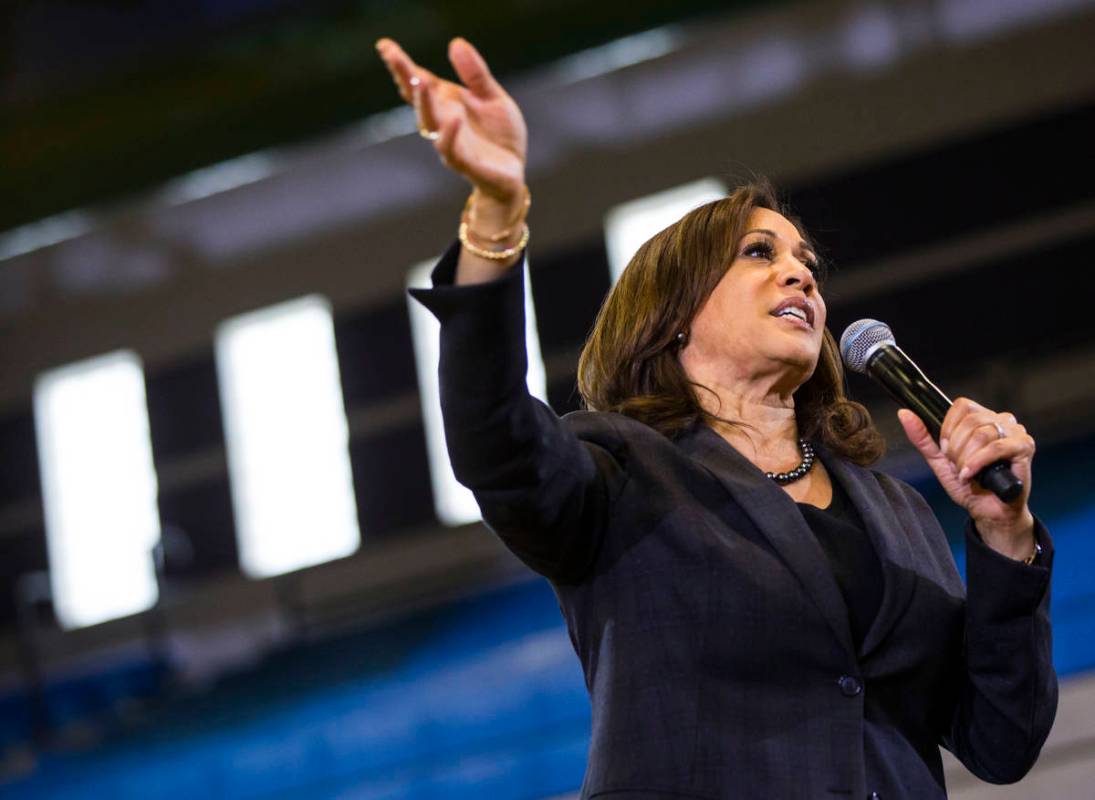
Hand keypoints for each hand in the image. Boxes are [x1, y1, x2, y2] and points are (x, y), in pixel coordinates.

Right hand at [375, 37, 527, 203]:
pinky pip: (452, 150)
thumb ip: (475, 74)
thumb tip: (455, 42)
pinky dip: (450, 135)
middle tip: (392, 57)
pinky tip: (453, 118)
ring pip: (430, 123)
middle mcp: (443, 122)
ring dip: (423, 103)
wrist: (513, 175)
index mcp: (447, 104)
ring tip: (420, 80)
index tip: (384, 46)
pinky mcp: (466, 164)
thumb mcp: (493, 98)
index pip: (420, 81)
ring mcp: (452, 143)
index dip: (402, 65)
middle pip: (418, 99)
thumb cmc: (499, 137)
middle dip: (405, 78)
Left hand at [898, 399, 1035, 554]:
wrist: (988, 510)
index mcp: (982, 418)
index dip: (949, 428)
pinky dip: (978, 462)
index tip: (946, 450)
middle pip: (971, 421)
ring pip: (982, 434)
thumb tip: (904, 414)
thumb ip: (922, 437)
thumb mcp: (939, 460)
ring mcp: (1016, 432)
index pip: (962, 406)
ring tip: (966, 473)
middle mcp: (1001, 420)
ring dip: (966, 458)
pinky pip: (996, 447)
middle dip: (956, 448)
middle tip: (957, 466)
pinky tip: (971, 475)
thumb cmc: (968, 484)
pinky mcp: (1025, 447)